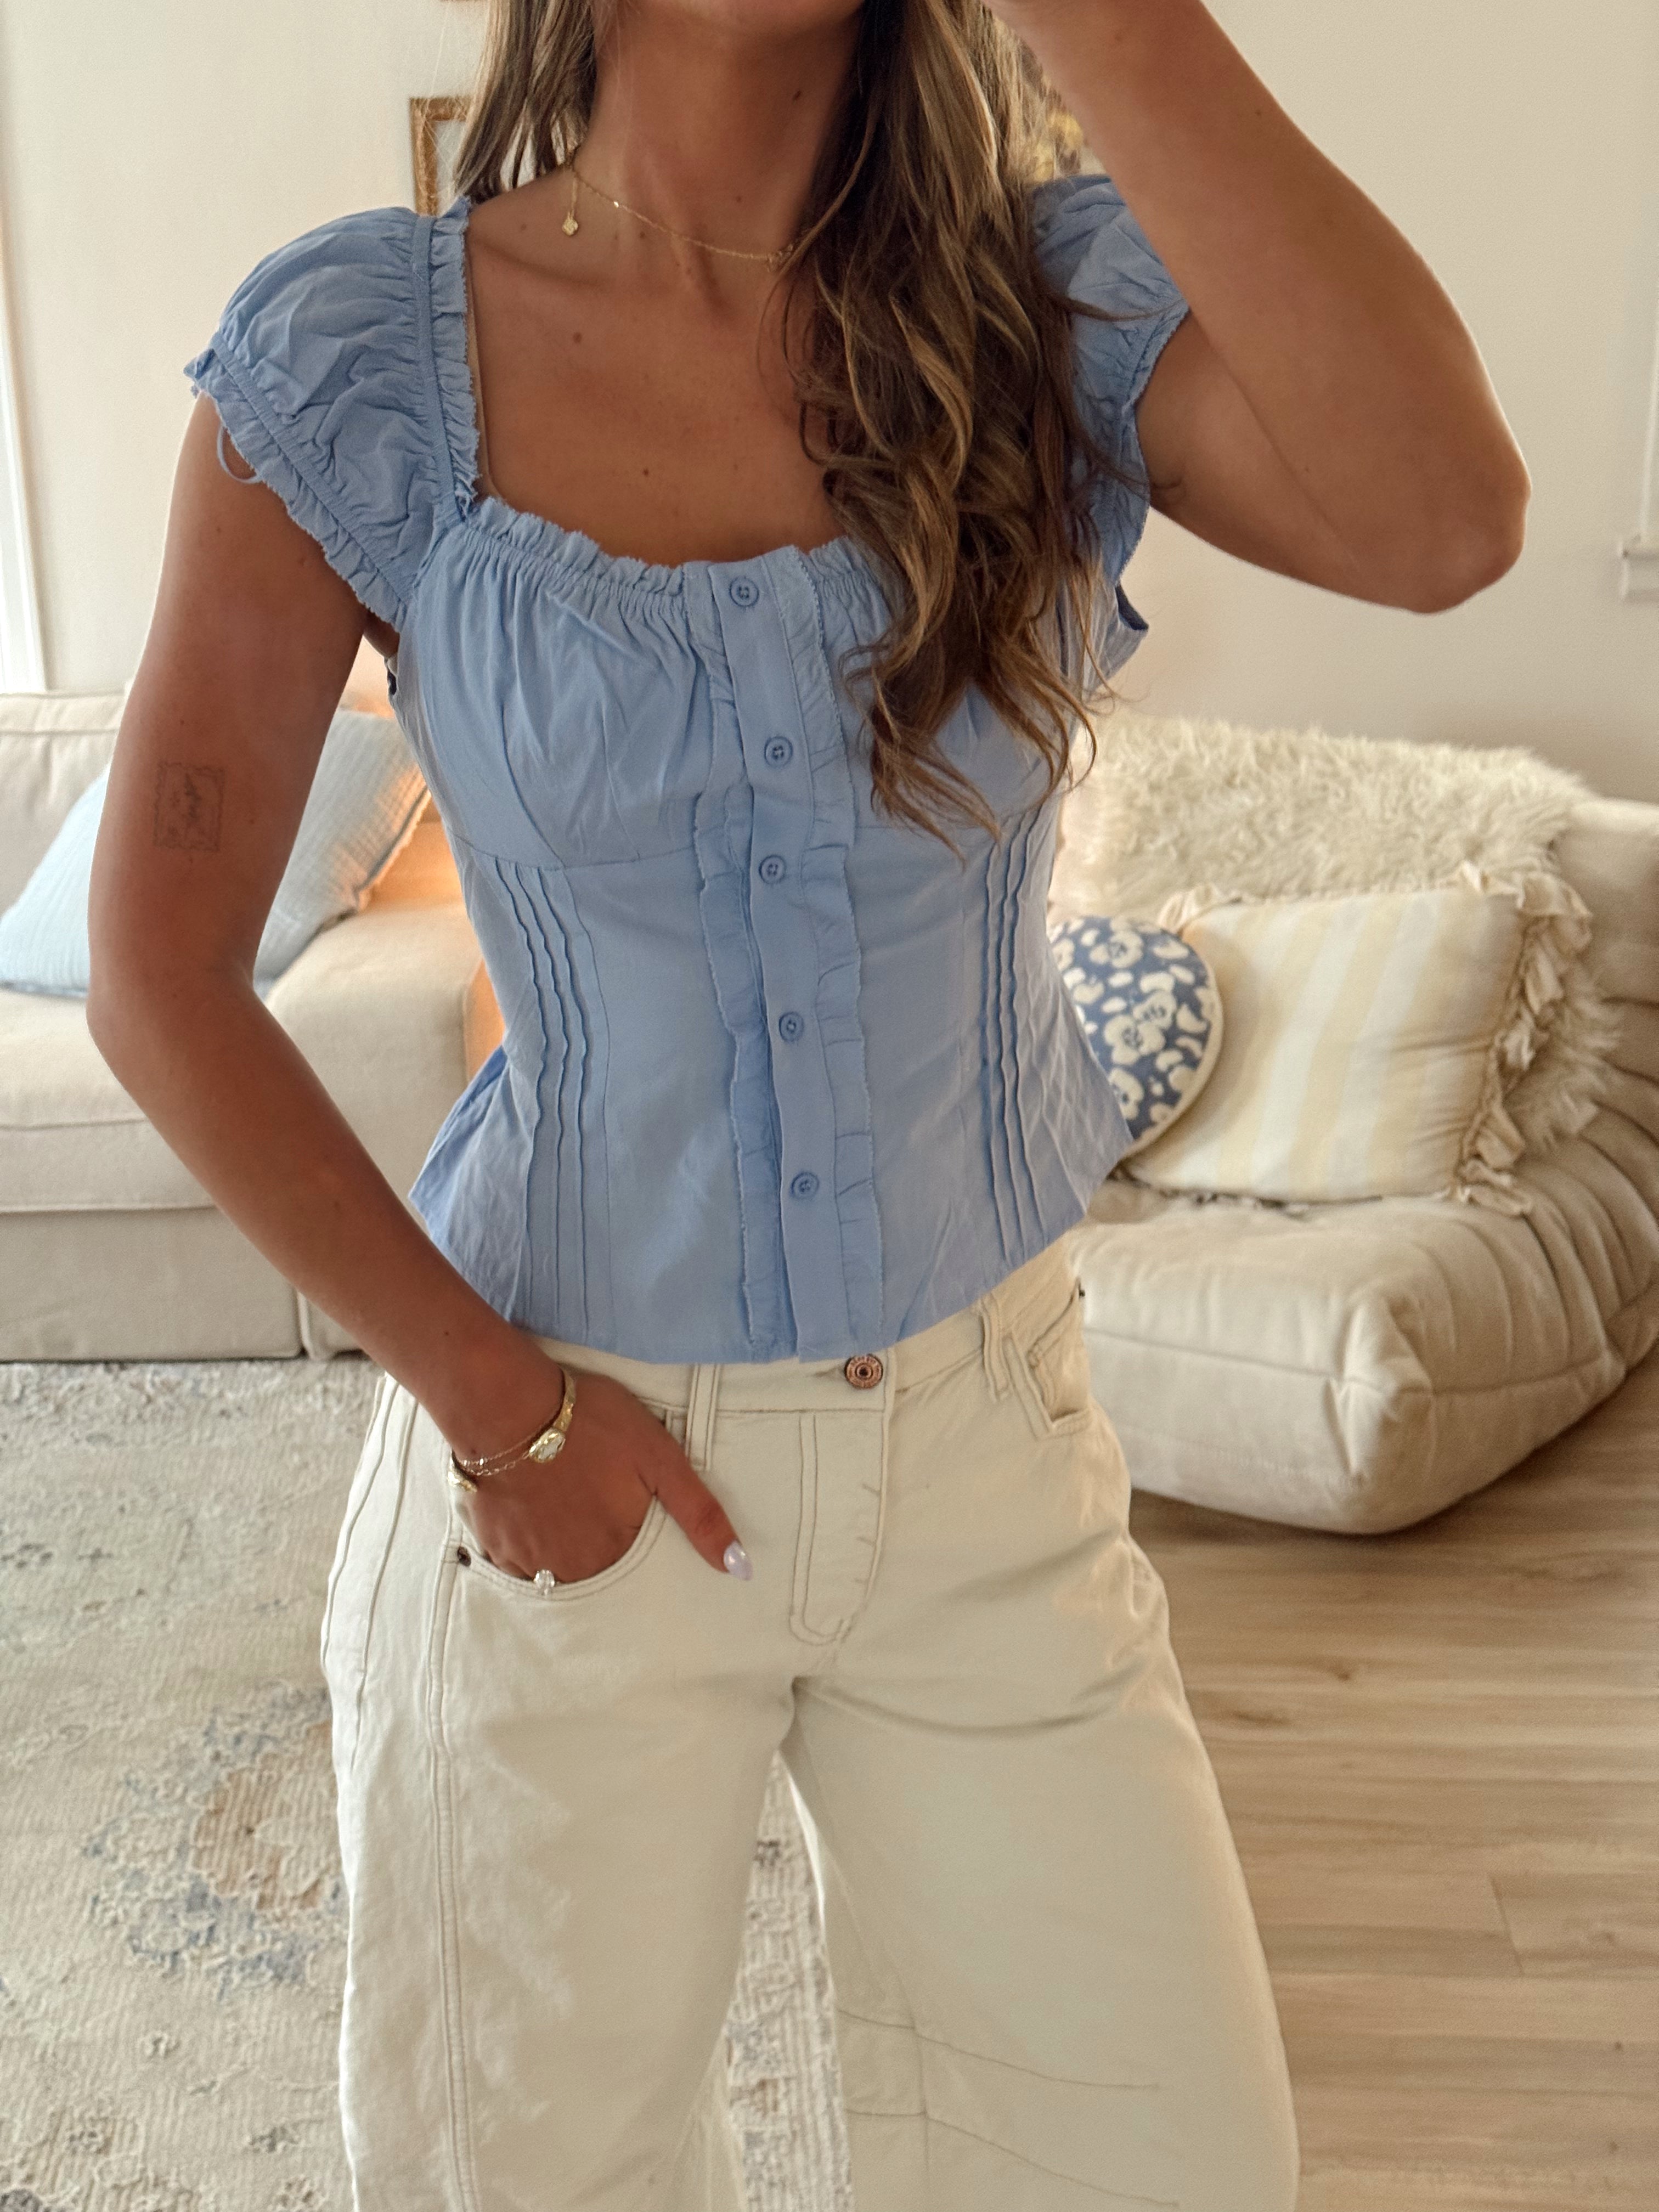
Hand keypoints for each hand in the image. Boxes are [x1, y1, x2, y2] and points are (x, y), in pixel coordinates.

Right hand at [448, 1365, 750, 1585]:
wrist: (508, 1404)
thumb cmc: (590, 1422)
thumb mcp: (661, 1459)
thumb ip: (700, 1516)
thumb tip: (740, 1570)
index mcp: (614, 1552)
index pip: (633, 1566)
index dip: (627, 1529)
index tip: (616, 1502)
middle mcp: (570, 1569)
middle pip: (593, 1568)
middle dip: (593, 1538)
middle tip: (585, 1490)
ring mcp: (526, 1561)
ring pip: (552, 1566)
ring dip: (559, 1541)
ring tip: (558, 1494)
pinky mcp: (491, 1544)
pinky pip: (514, 1559)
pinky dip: (524, 1538)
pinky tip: (528, 1502)